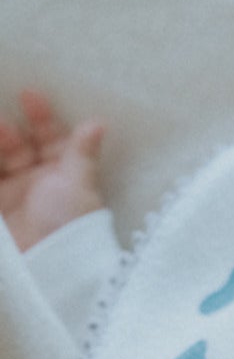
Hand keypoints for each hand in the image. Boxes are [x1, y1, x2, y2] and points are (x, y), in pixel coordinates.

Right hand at [0, 90, 104, 250]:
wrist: (46, 263)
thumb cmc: (69, 223)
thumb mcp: (78, 185)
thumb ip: (82, 153)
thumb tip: (99, 123)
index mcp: (66, 176)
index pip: (54, 140)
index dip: (44, 118)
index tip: (31, 95)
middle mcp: (40, 183)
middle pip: (22, 147)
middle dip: (10, 131)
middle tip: (3, 123)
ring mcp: (14, 195)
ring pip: (1, 159)